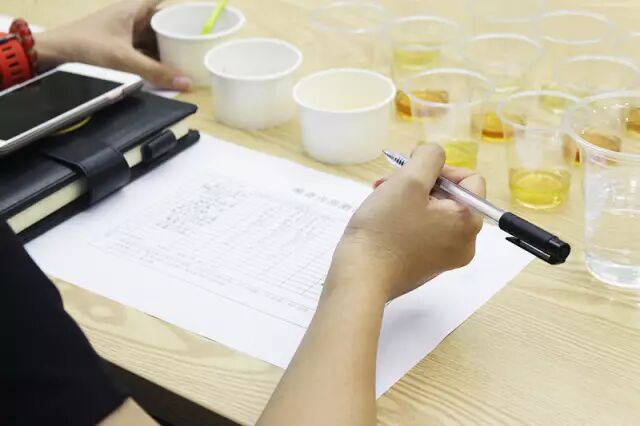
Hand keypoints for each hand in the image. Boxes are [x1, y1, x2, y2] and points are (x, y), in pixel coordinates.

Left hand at [35, 0, 190, 90]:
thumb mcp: (124, 59)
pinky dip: (157, 58)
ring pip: (155, 37)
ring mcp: (126, 32)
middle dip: (180, 32)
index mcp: (134, 9)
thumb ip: (155, 72)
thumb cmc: (86, 46)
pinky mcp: (121, 46)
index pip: (163, 1)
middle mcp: (132, 17)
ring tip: (189, 58)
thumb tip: (186, 83)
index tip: (200, 16)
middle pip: (163, 21)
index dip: (182, 6)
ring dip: (169, 48)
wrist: (54, 55)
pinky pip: (146, 50)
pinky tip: (167, 69)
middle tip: (201, 43)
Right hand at [327, 144, 484, 301]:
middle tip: (387, 185)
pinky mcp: (425, 266)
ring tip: (380, 200)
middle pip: (449, 196)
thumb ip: (429, 157)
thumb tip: (434, 157)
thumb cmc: (385, 228)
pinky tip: (383, 220)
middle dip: (418, 184)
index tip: (410, 174)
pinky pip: (423, 232)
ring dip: (408, 199)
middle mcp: (465, 243)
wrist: (360, 278)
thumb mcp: (408, 180)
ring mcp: (445, 258)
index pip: (469, 178)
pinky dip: (406, 220)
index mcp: (469, 221)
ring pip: (433, 212)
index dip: (439, 169)